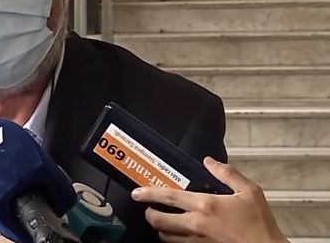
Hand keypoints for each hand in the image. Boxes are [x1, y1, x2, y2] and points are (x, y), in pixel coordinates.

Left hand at [131, 157, 287, 242]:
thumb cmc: (259, 223)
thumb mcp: (249, 191)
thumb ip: (226, 173)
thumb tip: (209, 161)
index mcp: (205, 205)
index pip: (168, 197)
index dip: (148, 194)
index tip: (137, 192)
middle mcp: (196, 224)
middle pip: (159, 221)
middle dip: (149, 214)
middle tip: (148, 208)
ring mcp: (197, 241)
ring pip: (166, 236)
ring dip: (160, 228)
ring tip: (162, 220)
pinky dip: (174, 239)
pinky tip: (178, 233)